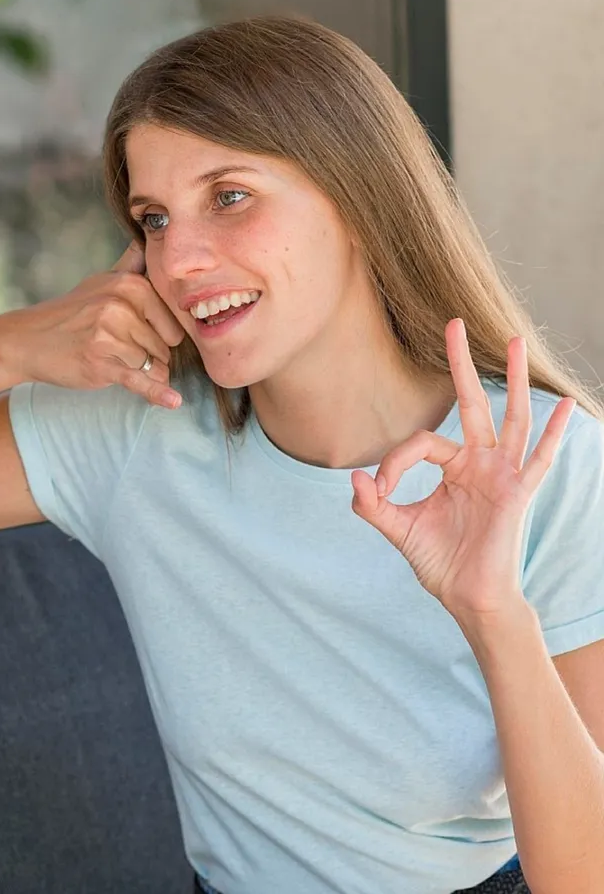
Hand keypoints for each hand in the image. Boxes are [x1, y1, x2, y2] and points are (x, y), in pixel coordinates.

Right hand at [0, 243, 186, 407]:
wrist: (27, 340)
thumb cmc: (69, 313)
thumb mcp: (99, 281)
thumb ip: (129, 264)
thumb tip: (149, 236)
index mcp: (130, 284)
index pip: (173, 320)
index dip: (161, 334)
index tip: (138, 336)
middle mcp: (122, 306)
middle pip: (166, 346)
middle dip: (152, 355)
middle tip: (120, 351)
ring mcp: (110, 335)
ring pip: (154, 366)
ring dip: (142, 373)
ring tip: (112, 362)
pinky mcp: (100, 363)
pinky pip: (140, 380)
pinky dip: (157, 393)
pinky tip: (172, 402)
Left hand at [351, 319, 574, 623]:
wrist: (468, 597)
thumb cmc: (440, 562)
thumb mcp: (398, 529)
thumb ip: (373, 506)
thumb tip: (356, 479)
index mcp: (453, 467)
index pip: (421, 442)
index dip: (394, 463)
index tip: (379, 490)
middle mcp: (481, 463)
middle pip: (472, 403)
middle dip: (461, 364)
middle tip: (453, 323)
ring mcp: (503, 474)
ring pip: (511, 417)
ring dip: (514, 380)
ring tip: (515, 341)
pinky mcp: (519, 492)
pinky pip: (541, 458)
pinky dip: (554, 433)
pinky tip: (565, 405)